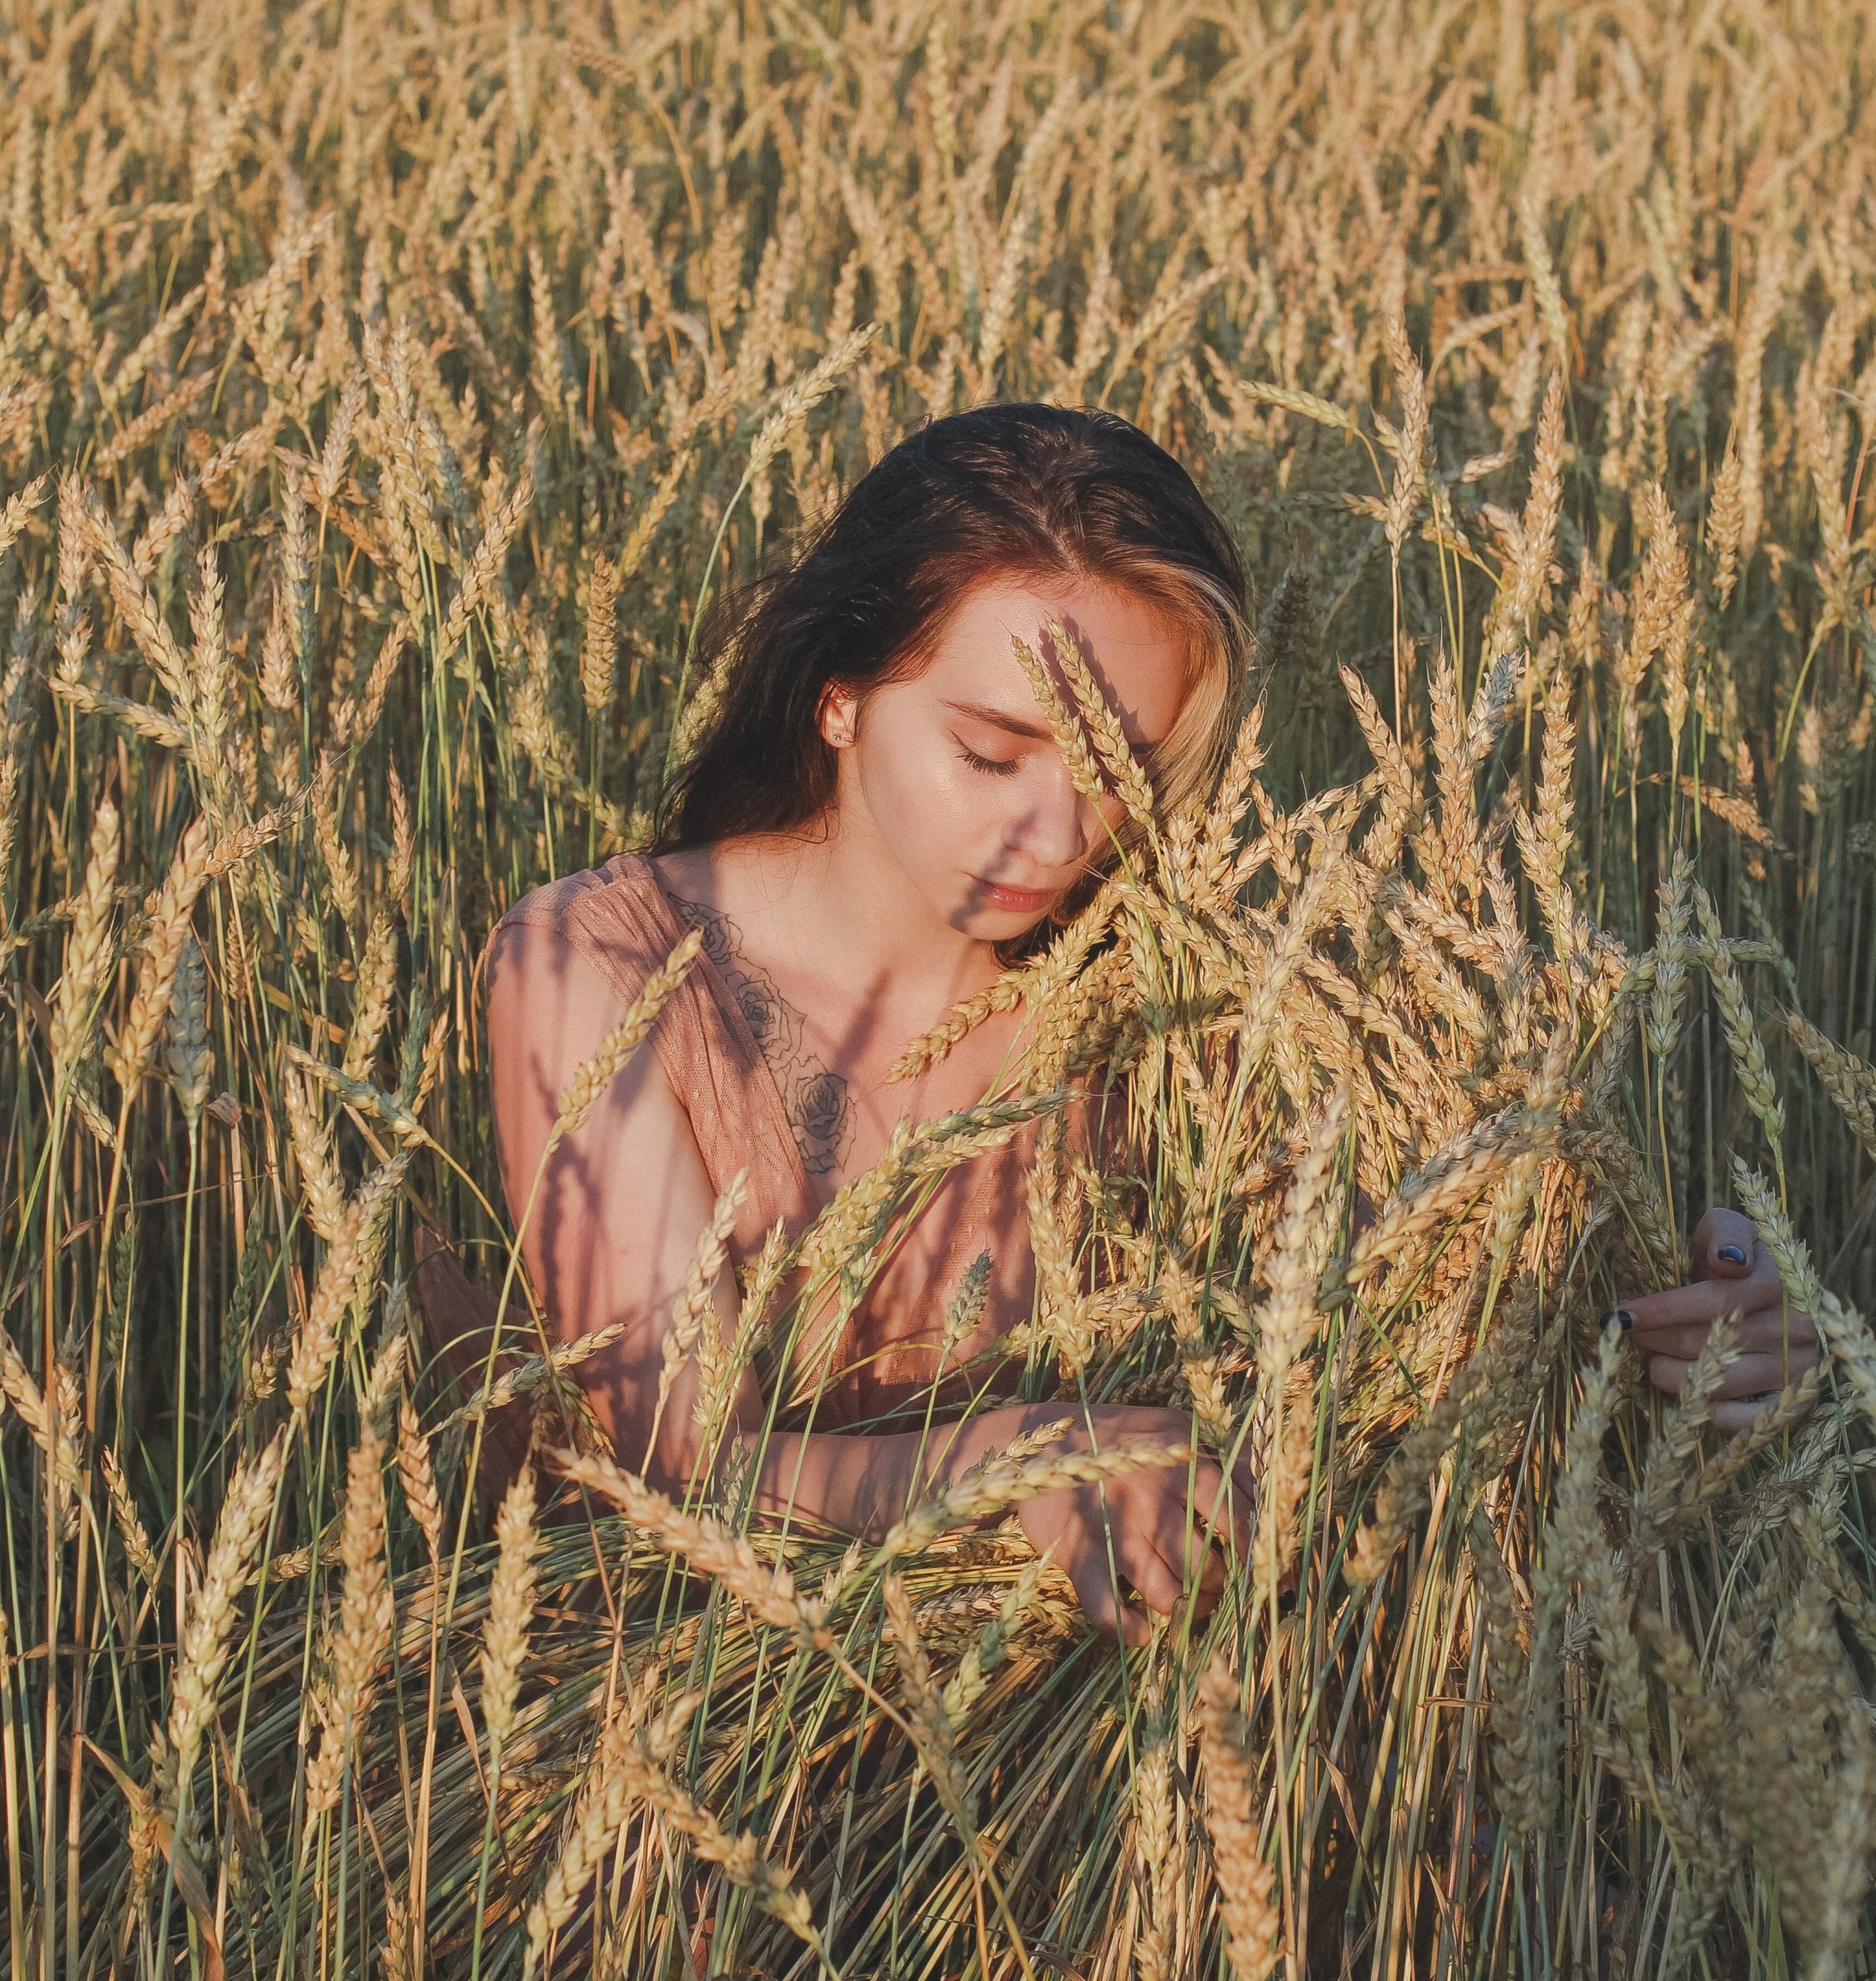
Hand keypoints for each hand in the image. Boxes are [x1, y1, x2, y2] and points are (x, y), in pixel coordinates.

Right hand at [1012, 1406, 1258, 1646]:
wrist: (1037, 1443)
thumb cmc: (1123, 1438)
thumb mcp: (1178, 1429)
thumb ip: (1228, 1460)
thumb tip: (1277, 1503)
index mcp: (1181, 1462)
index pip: (1238, 1522)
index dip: (1257, 1555)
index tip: (1266, 1573)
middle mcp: (1150, 1496)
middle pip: (1206, 1566)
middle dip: (1217, 1584)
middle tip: (1211, 1581)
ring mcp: (1113, 1530)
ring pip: (1168, 1596)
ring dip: (1183, 1609)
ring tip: (1183, 1599)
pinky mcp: (1078, 1557)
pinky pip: (1112, 1614)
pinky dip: (1133, 1631)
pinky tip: (1143, 1628)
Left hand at [1616, 1207, 1819, 1431]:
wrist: (1773, 1292)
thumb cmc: (1732, 1258)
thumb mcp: (1725, 1228)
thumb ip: (1724, 1233)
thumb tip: (1728, 1260)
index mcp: (1778, 1282)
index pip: (1716, 1300)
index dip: (1663, 1309)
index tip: (1621, 1315)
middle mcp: (1798, 1327)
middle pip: (1711, 1343)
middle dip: (1657, 1340)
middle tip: (1629, 1336)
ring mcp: (1801, 1366)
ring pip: (1722, 1383)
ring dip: (1672, 1374)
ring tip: (1652, 1360)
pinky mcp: (1797, 1401)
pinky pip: (1748, 1420)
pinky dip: (1710, 1411)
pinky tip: (1687, 1394)